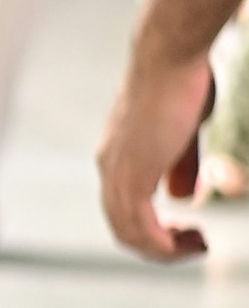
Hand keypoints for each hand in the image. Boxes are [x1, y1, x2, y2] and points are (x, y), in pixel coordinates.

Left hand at [98, 41, 214, 260]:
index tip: (188, 230)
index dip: (154, 228)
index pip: (123, 209)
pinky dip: (163, 245)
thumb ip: (179, 164)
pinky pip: (141, 227)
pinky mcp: (131, 175)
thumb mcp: (183, 131)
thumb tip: (180, 196)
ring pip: (130, 233)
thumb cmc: (182, 83)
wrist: (170, 57)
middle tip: (196, 245)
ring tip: (198, 246)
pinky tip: (189, 242)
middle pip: (123, 227)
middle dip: (160, 245)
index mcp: (116, 157)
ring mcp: (116, 173)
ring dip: (165, 250)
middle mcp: (108, 167)